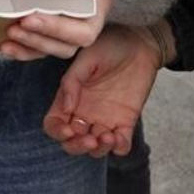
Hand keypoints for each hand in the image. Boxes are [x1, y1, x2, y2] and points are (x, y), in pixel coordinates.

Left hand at [0, 0, 121, 61]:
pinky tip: (7, 45)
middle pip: (82, 32)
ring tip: (12, 30)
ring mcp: (79, 23)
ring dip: (36, 42)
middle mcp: (97, 8)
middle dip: (51, 28)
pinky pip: (47, 48)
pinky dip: (27, 50)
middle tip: (24, 19)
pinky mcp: (60, 31)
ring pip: (64, 46)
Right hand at [43, 24, 161, 156]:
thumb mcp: (86, 57)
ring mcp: (105, 119)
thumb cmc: (109, 45)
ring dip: (98, 149)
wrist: (139, 43)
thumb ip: (72, 81)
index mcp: (70, 98)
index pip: (54, 124)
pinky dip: (119, 148)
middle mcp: (85, 112)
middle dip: (77, 146)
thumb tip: (67, 108)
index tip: (69, 129)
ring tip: (108, 136)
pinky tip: (120, 138)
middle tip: (89, 139)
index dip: (57, 132)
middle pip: (72, 142)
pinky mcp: (126, 122)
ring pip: (95, 148)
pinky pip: (121, 145)